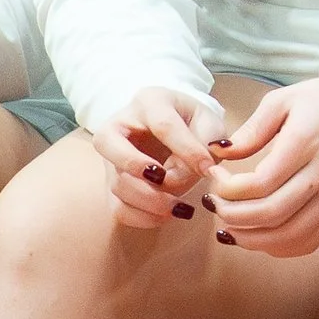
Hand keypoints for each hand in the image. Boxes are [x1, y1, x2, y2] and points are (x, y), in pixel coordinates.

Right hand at [93, 83, 228, 226]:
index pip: (162, 125)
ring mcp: (111, 156)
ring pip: (116, 181)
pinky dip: (141, 217)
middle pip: (110, 144)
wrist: (175, 130)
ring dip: (149, 200)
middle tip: (168, 183)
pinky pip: (117, 206)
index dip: (186, 149)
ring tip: (179, 207)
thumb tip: (201, 169)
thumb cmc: (192, 123)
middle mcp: (120, 125)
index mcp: (149, 101)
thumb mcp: (208, 123)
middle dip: (139, 169)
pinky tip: (165, 216)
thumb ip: (208, 142)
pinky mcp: (112, 183)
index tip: (208, 169)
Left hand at [207, 74, 318, 256]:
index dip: (227, 189)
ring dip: (250, 239)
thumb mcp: (284, 100)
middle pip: (270, 214)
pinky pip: (307, 242)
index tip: (214, 177)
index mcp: (305, 144)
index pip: (259, 184)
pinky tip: (258, 236)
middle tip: (212, 205)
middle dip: (231, 216)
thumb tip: (218, 152)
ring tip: (227, 227)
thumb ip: (251, 130)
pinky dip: (278, 247)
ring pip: (288, 236)